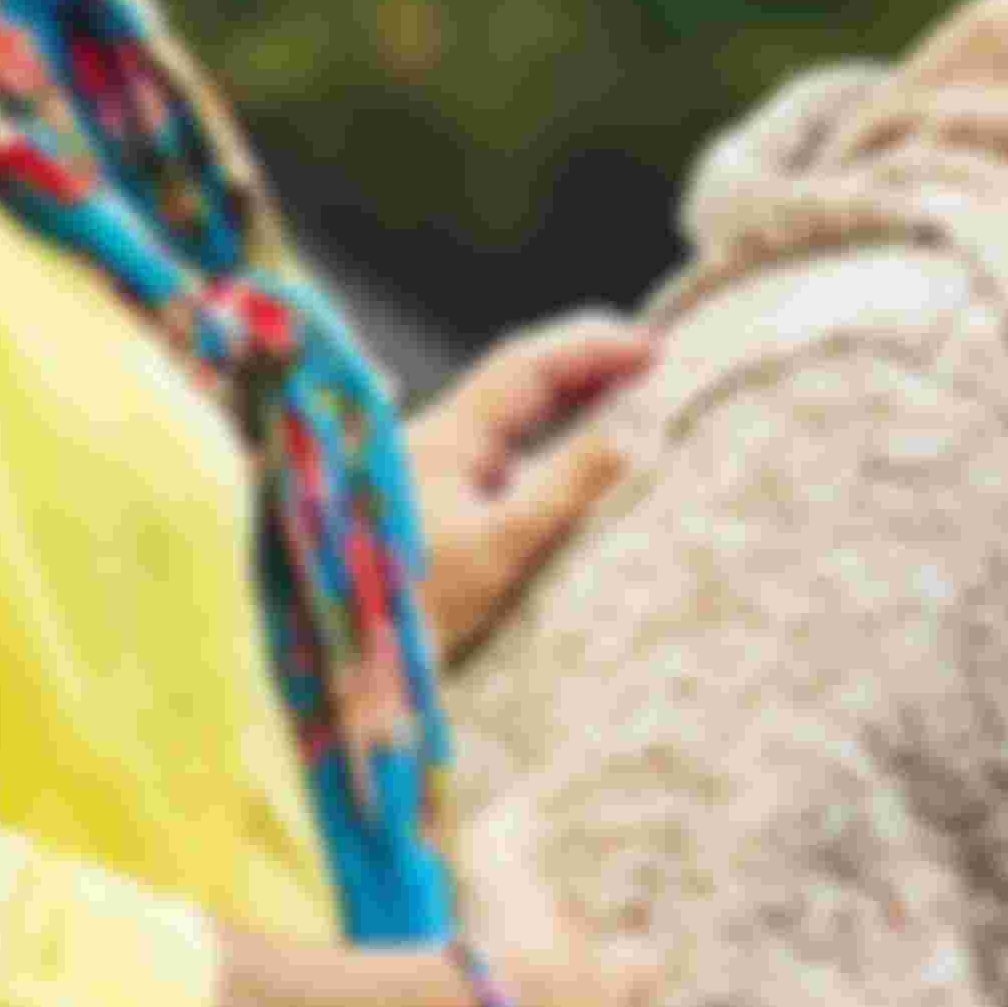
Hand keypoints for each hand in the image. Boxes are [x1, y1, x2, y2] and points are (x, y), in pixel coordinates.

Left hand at [408, 313, 654, 663]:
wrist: (354, 659)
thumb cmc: (418, 607)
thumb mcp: (499, 550)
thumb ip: (563, 491)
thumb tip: (627, 439)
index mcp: (445, 438)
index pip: (523, 368)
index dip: (587, 347)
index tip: (649, 347)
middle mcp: (439, 442)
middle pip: (518, 382)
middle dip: (585, 363)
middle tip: (654, 360)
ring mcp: (442, 472)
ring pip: (515, 414)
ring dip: (572, 396)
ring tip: (633, 389)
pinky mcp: (449, 504)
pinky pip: (511, 450)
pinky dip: (555, 435)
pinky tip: (586, 443)